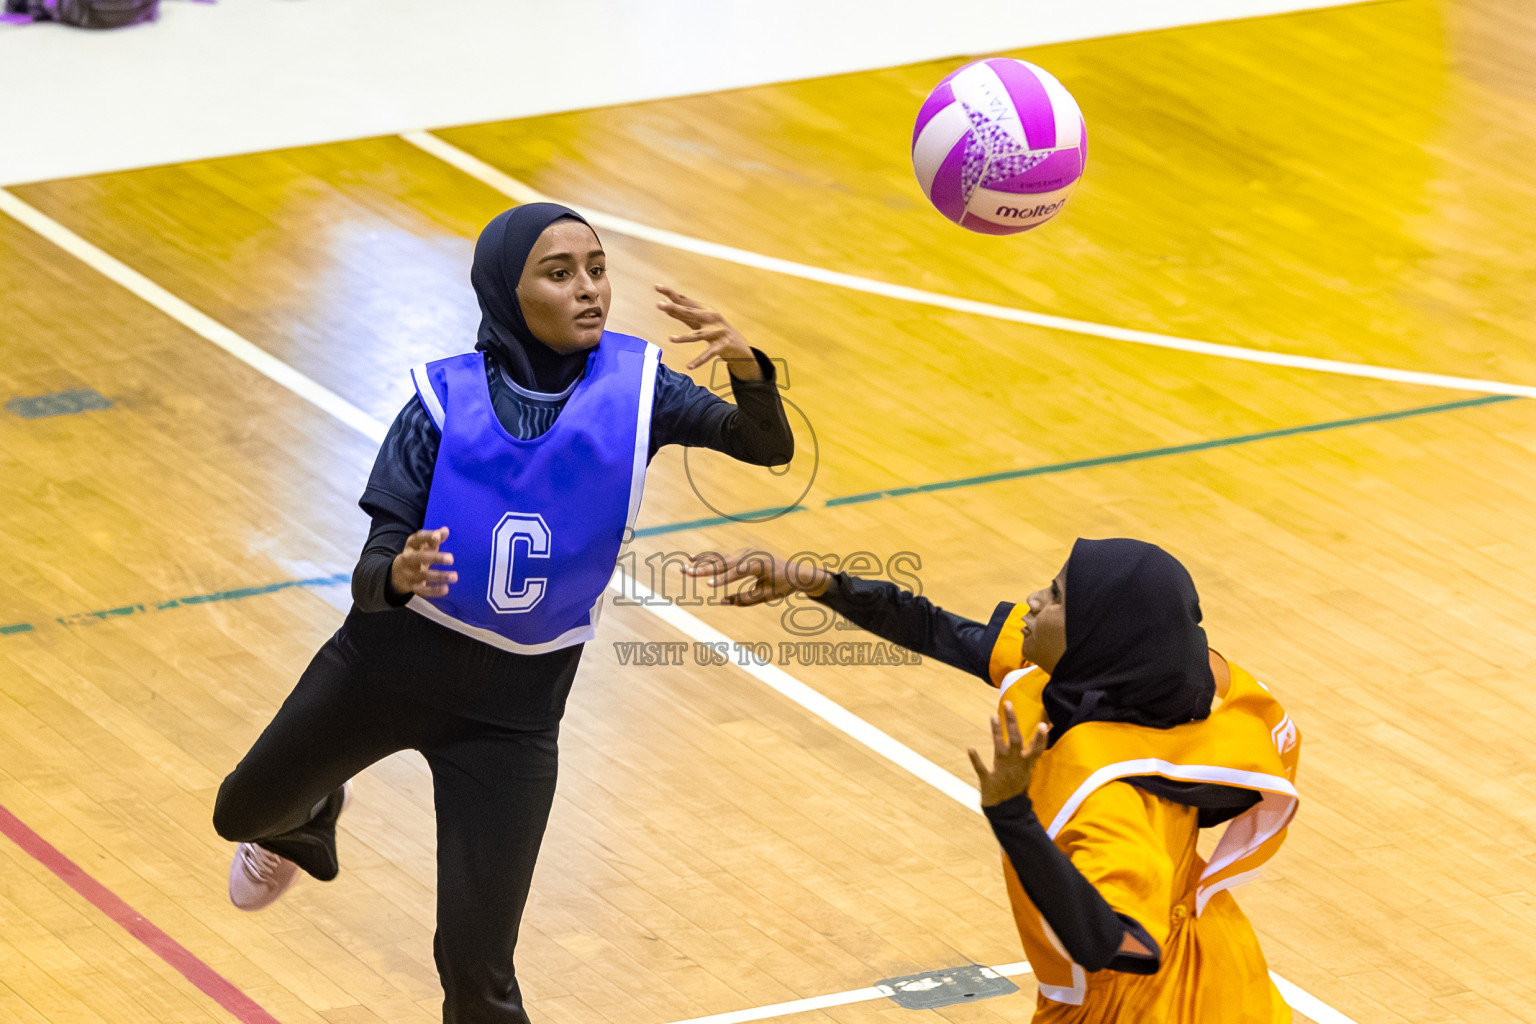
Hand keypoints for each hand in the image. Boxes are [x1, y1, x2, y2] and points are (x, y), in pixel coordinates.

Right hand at [391, 527, 456, 597]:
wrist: (397, 574)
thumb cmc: (417, 555)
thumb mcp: (424, 545)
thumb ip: (434, 538)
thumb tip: (445, 530)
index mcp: (411, 546)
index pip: (417, 539)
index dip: (426, 537)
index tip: (437, 537)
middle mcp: (407, 559)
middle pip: (419, 557)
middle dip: (435, 558)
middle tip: (451, 559)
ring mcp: (408, 573)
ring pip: (423, 575)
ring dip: (439, 576)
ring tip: (455, 576)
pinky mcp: (410, 587)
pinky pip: (422, 590)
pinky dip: (434, 591)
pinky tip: (446, 589)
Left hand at [655, 285, 761, 378]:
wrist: (739, 346)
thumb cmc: (715, 332)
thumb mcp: (699, 322)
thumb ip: (683, 315)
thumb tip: (664, 305)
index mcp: (704, 310)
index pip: (685, 300)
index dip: (671, 294)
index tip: (657, 287)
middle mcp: (711, 318)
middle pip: (690, 312)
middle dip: (674, 308)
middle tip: (659, 305)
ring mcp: (717, 332)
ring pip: (698, 335)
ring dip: (684, 338)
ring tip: (671, 339)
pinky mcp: (721, 346)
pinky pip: (708, 354)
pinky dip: (699, 360)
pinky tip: (689, 366)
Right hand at [683, 547, 829, 604]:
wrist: (796, 572)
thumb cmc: (782, 586)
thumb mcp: (765, 596)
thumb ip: (744, 599)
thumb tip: (721, 601)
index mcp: (759, 564)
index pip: (737, 573)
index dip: (722, 580)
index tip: (708, 586)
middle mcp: (751, 554)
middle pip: (723, 562)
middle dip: (703, 569)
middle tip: (685, 572)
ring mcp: (746, 551)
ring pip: (721, 558)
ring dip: (702, 563)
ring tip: (684, 566)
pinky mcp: (742, 553)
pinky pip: (724, 556)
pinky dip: (709, 558)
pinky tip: (694, 559)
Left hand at [968, 703, 1048, 807]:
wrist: (1007, 811)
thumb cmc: (1016, 786)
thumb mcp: (1028, 769)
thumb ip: (1032, 750)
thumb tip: (1044, 729)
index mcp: (1025, 764)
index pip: (1036, 749)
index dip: (1040, 737)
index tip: (1044, 724)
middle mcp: (1015, 766)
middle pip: (1015, 740)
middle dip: (1012, 722)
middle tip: (1008, 704)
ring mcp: (1002, 773)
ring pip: (999, 749)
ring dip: (996, 733)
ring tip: (992, 717)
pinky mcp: (989, 782)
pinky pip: (982, 770)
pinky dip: (976, 760)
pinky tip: (971, 748)